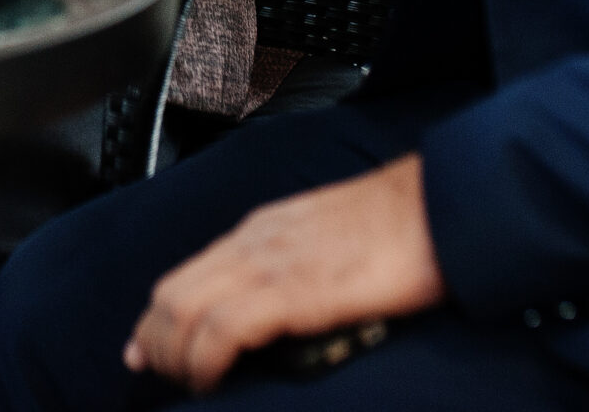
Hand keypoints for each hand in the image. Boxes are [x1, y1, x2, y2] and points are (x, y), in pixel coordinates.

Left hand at [124, 155, 443, 392]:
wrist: (442, 203)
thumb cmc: (400, 226)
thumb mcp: (328, 241)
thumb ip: (294, 267)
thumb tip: (276, 311)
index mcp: (262, 230)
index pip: (185, 275)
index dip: (156, 320)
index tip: (146, 351)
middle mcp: (256, 242)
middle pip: (171, 294)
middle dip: (154, 343)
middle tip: (161, 377)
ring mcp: (272, 263)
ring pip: (185, 310)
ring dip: (174, 357)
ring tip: (189, 385)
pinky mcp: (294, 289)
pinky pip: (224, 326)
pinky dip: (205, 358)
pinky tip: (212, 379)